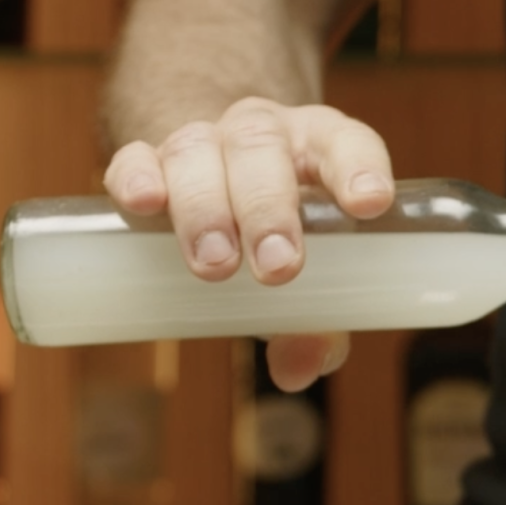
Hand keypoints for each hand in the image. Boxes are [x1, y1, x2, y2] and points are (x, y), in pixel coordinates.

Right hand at [103, 98, 394, 390]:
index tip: (369, 203)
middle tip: (278, 268)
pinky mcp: (148, 156)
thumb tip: (298, 370)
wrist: (216, 184)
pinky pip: (135, 156)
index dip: (359, 169)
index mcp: (321, 148)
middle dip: (270, 209)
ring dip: (206, 207)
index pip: (347, 143)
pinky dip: (137, 177)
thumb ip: (317, 322)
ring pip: (199, 151)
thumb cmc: (284, 234)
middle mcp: (263, 134)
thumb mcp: (315, 271)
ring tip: (215, 264)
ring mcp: (204, 140)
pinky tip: (143, 203)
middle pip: (263, 150)